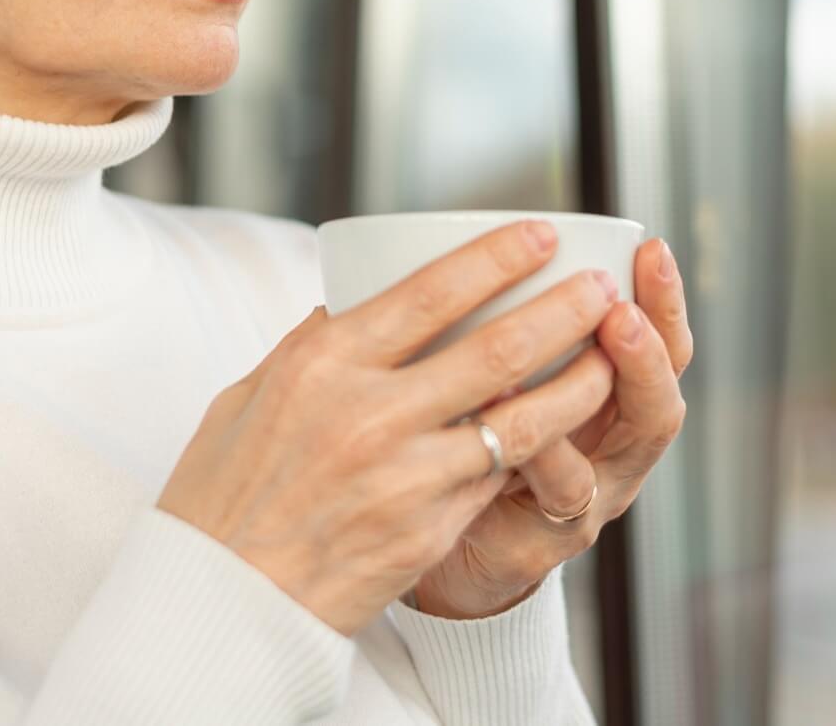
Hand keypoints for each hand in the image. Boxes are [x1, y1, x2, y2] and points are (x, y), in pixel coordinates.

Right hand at [154, 219, 618, 636]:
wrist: (221, 603)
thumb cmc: (225, 494)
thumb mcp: (249, 397)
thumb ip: (311, 346)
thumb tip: (355, 302)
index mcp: (323, 364)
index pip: (430, 292)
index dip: (498, 257)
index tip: (542, 232)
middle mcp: (370, 414)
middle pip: (497, 348)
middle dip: (564, 309)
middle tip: (602, 285)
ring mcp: (406, 477)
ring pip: (523, 420)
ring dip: (580, 383)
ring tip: (614, 354)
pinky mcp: (429, 531)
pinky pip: (498, 476)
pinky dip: (539, 447)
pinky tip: (568, 427)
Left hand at [411, 236, 692, 619]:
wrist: (427, 553)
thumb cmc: (461, 449)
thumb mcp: (488, 377)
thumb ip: (496, 324)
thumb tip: (477, 232)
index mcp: (609, 403)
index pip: (658, 343)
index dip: (663, 298)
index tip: (650, 248)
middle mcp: (614, 451)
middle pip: (661, 394)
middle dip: (653, 343)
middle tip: (625, 305)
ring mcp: (590, 498)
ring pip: (630, 444)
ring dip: (618, 385)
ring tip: (608, 336)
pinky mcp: (549, 541)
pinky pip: (560, 491)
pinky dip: (544, 450)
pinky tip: (514, 413)